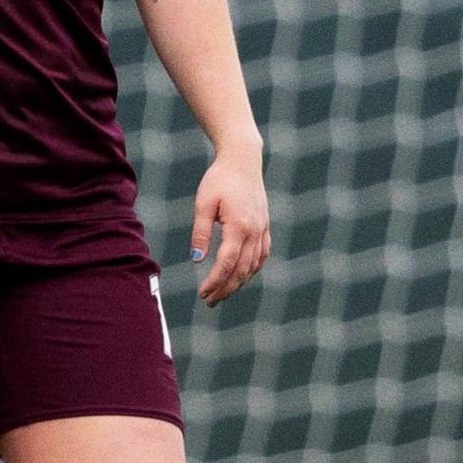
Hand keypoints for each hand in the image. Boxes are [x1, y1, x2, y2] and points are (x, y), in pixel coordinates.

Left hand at [189, 141, 269, 305]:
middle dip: (226, 288)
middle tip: (210, 301)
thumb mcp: (204, 203)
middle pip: (241, 269)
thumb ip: (201, 232)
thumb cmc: (219, 179)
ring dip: (238, 282)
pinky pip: (262, 255)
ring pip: (254, 265)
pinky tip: (241, 276)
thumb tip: (197, 259)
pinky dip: (252, 269)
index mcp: (239, 226)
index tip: (203, 293)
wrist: (243, 161)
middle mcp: (255, 231)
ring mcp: (263, 229)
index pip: (227, 263)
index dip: (215, 281)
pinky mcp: (265, 226)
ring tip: (222, 293)